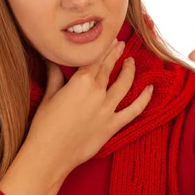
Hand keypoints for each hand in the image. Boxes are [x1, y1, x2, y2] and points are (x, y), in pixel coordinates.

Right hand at [26, 39, 153, 171]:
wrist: (49, 154)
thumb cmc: (43, 126)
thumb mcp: (48, 96)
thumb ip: (55, 75)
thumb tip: (51, 59)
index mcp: (80, 82)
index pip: (95, 59)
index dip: (103, 48)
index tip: (109, 39)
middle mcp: (97, 92)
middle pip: (109, 68)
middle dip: (116, 54)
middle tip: (121, 44)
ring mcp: (107, 109)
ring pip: (124, 84)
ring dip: (130, 71)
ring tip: (132, 62)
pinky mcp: (113, 125)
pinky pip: (134, 110)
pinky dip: (144, 99)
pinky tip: (150, 89)